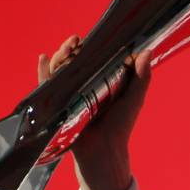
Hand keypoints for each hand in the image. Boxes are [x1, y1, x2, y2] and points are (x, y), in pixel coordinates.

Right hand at [37, 35, 152, 189]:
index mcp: (101, 83)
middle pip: (72, 62)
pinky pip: (46, 87)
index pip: (92, 59)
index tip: (89, 37)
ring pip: (59, 71)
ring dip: (59, 57)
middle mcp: (83, 87)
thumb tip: (147, 52)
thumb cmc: (121, 127)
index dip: (89, 47)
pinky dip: (43, 73)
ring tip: (65, 49)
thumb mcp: (134, 100)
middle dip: (71, 49)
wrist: (104, 152)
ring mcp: (69, 96)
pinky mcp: (57, 106)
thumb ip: (141, 78)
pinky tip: (43, 59)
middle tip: (75, 41)